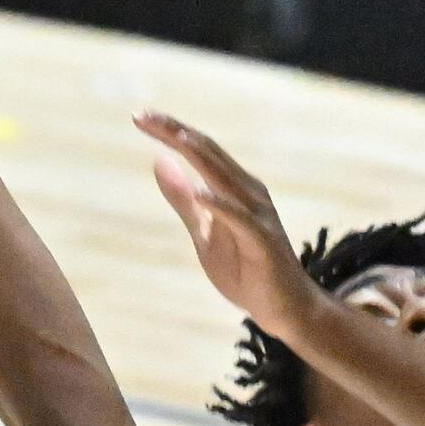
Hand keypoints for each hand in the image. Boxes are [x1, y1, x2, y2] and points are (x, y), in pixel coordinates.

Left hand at [133, 113, 319, 337]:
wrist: (284, 309)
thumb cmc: (246, 268)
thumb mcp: (204, 233)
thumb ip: (183, 199)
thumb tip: (158, 161)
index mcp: (234, 187)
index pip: (199, 151)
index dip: (171, 132)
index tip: (140, 117)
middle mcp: (249, 192)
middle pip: (210, 154)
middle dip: (178, 134)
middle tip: (145, 116)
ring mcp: (258, 215)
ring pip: (227, 179)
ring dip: (202, 157)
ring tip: (178, 138)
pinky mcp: (264, 242)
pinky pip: (241, 220)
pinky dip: (221, 205)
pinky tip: (201, 194)